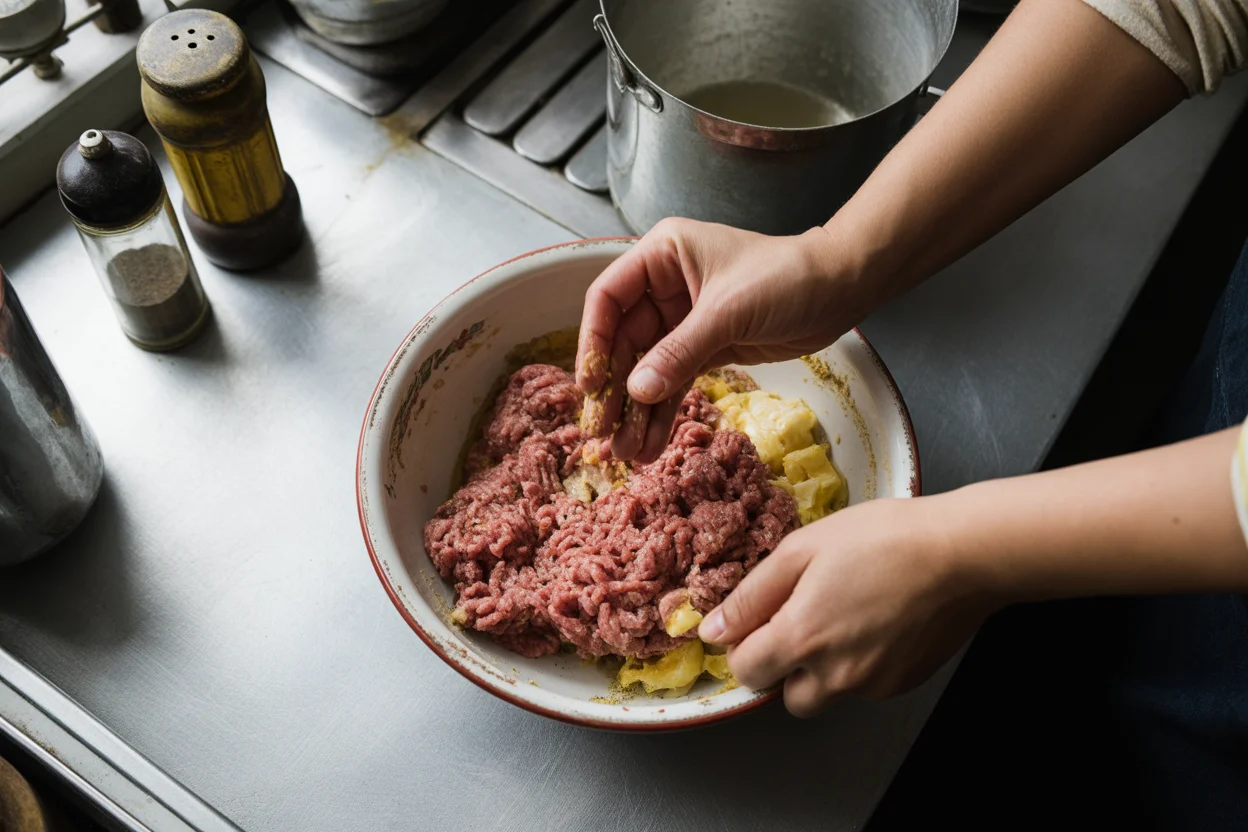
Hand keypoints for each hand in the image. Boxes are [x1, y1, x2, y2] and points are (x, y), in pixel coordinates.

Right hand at [575, 218, 866, 461]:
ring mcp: (683, 319)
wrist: (841, 289)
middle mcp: (665, 286)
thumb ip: (680, 352)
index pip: (608, 299)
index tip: (591, 386)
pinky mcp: (706, 347)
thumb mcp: (728, 313)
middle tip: (603, 434)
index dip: (595, 342)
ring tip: (627, 452)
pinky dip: (663, 413)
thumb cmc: (787, 278)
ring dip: (637, 411)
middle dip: (616, 390)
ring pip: (648, 369)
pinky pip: (674, 382)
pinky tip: (651, 443)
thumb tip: (636, 392)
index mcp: (661, 255)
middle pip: (625, 342)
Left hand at [699, 496, 995, 717]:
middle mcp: (834, 674)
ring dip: (820, 669)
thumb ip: (751, 595)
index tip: (758, 620)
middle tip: (801, 620)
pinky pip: (862, 687)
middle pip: (784, 696)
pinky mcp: (901, 684)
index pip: (745, 671)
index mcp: (801, 637)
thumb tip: (713, 629)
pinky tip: (873, 622)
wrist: (962, 553)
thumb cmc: (884, 539)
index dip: (743, 644)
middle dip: (783, 666)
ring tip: (841, 617)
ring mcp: (871, 685)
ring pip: (825, 694)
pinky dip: (858, 665)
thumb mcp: (802, 549)